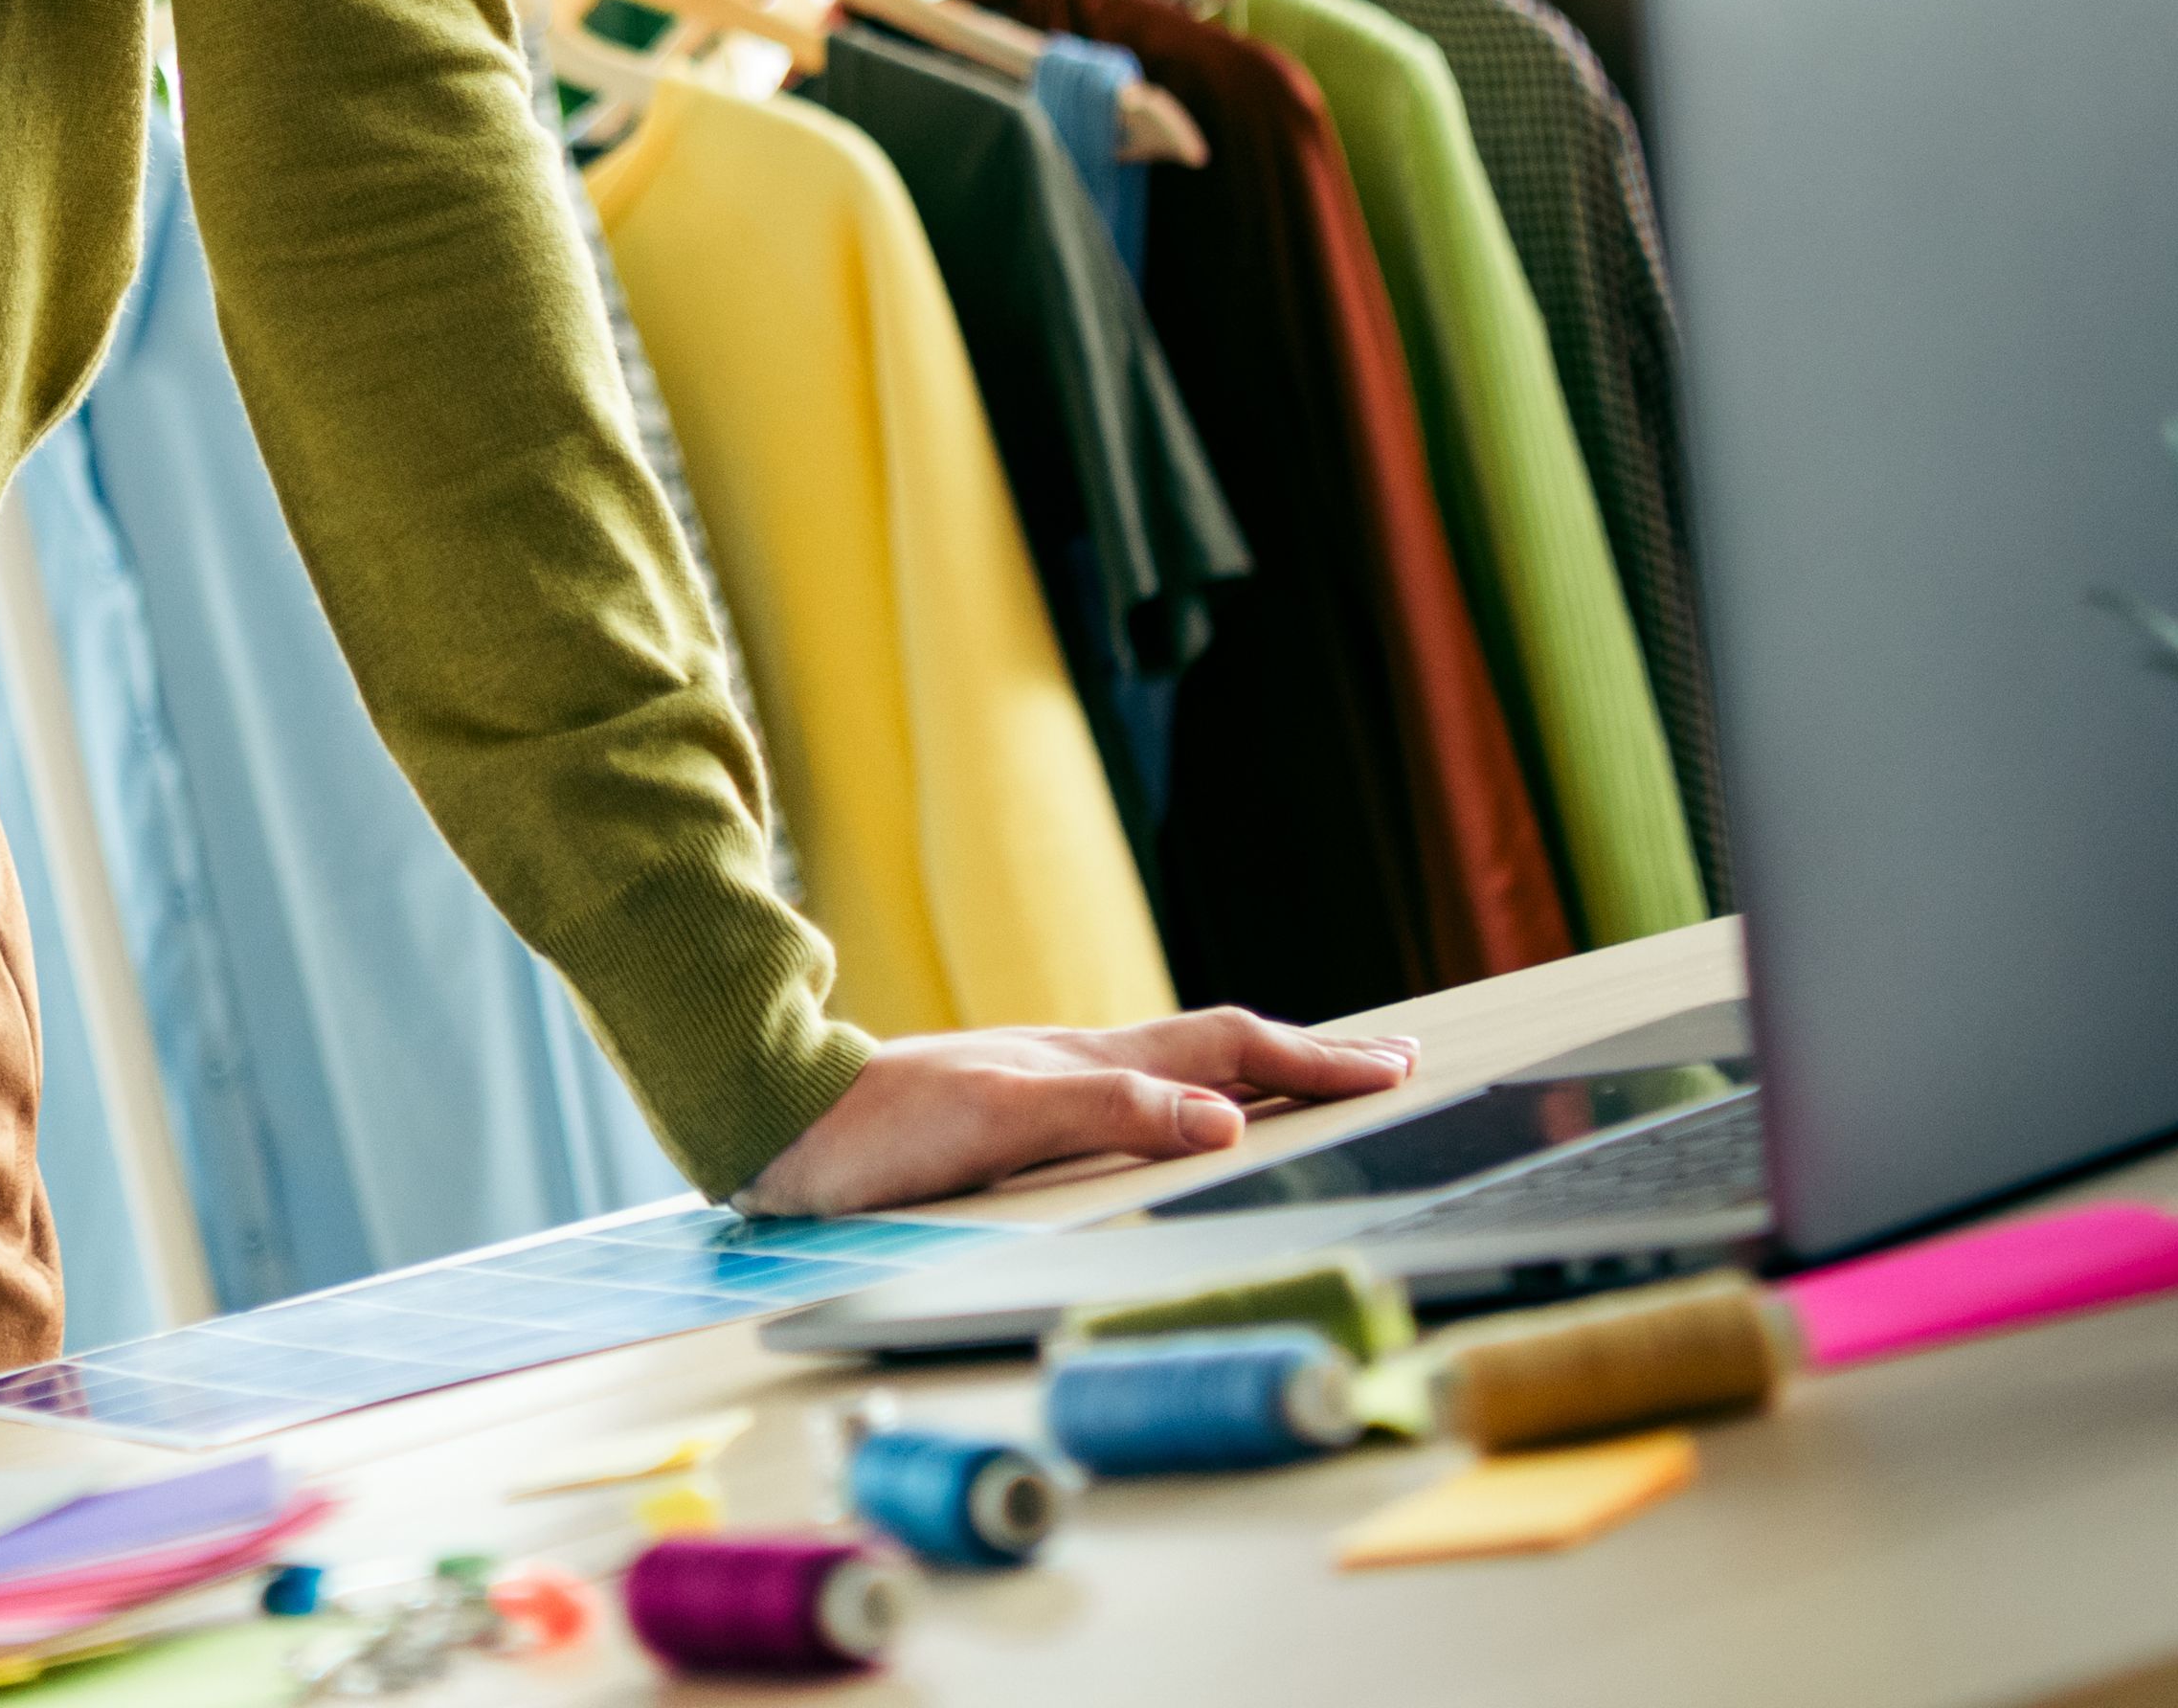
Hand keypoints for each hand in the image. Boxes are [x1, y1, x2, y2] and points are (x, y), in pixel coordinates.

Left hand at [738, 1008, 1423, 1215]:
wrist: (784, 1121)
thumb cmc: (883, 1128)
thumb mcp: (1002, 1121)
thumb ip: (1111, 1114)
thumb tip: (1229, 1120)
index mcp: (1090, 1060)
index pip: (1228, 1051)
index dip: (1314, 1061)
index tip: (1393, 1069)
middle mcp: (1078, 1062)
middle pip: (1218, 1049)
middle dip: (1307, 1057)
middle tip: (1386, 1063)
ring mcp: (1048, 1082)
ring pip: (1179, 1069)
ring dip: (1256, 1075)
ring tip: (1310, 1083)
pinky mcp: (1016, 1111)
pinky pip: (1136, 1098)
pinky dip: (1194, 1100)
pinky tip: (1184, 1120)